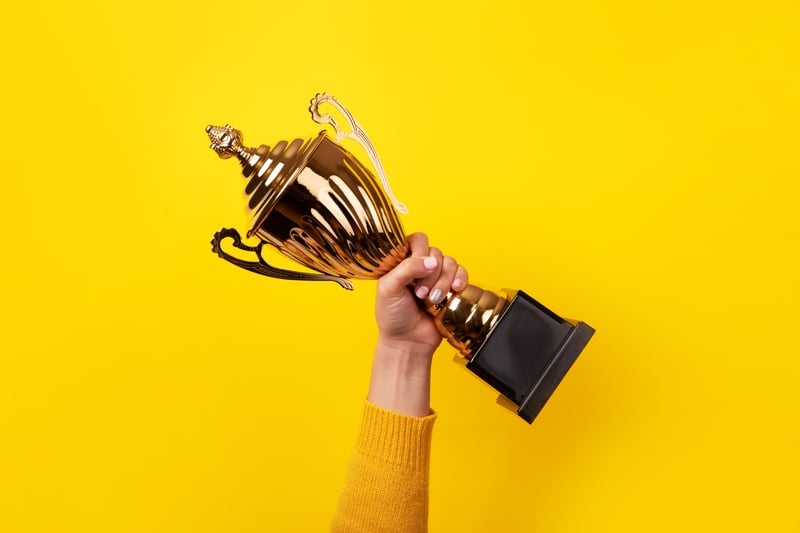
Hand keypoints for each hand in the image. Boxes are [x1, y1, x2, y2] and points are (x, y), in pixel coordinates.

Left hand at [368, 233, 467, 415]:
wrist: (408, 342)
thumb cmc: (393, 317)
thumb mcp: (389, 289)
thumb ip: (406, 269)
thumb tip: (430, 260)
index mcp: (401, 261)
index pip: (416, 240)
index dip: (419, 252)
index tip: (416, 269)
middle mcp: (420, 266)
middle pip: (435, 252)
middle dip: (430, 275)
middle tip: (420, 293)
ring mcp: (437, 276)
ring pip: (450, 263)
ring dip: (443, 282)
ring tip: (433, 300)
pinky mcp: (451, 287)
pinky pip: (462, 273)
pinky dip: (460, 280)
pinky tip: (453, 291)